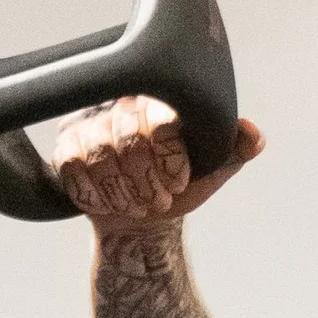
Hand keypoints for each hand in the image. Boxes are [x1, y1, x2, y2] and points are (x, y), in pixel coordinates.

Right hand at [48, 95, 265, 235]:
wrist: (144, 218)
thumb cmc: (179, 184)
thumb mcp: (213, 167)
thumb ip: (233, 147)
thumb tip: (253, 134)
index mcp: (156, 99)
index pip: (159, 118)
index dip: (170, 156)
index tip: (178, 179)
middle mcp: (119, 103)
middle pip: (127, 139)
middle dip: (147, 180)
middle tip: (159, 198)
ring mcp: (88, 125)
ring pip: (99, 156)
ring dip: (123, 193)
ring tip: (139, 204)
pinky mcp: (65, 149)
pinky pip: (73, 169)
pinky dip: (96, 196)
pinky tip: (111, 203)